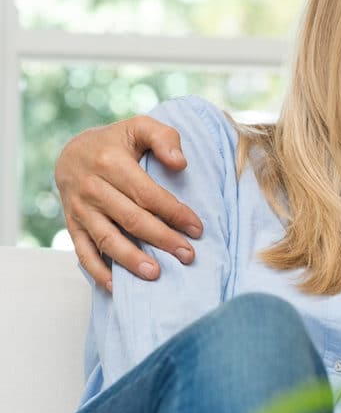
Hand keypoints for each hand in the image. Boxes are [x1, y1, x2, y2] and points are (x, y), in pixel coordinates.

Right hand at [55, 116, 202, 289]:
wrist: (70, 152)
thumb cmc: (116, 141)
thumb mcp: (139, 126)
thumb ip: (164, 138)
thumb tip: (180, 164)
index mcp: (110, 162)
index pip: (148, 194)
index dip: (174, 212)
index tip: (197, 228)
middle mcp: (92, 188)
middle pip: (131, 219)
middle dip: (162, 239)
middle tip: (187, 255)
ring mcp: (79, 209)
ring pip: (107, 238)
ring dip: (131, 259)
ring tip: (155, 274)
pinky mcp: (72, 225)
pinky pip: (83, 251)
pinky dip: (98, 271)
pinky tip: (116, 286)